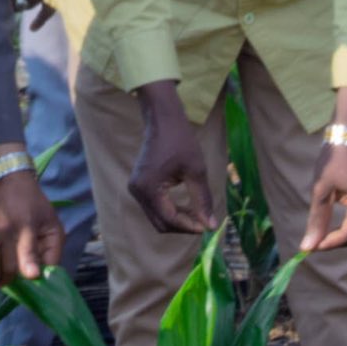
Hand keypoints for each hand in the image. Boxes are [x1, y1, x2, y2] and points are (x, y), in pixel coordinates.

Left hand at [0, 163, 64, 280]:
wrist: (5, 178)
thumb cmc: (19, 199)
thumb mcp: (24, 225)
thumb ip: (28, 250)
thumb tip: (33, 277)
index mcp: (55, 239)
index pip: (49, 269)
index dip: (34, 278)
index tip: (14, 283)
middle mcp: (46, 244)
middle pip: (35, 268)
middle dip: (18, 273)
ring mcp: (33, 242)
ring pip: (22, 264)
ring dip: (9, 267)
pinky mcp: (19, 240)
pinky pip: (13, 256)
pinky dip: (4, 259)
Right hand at [128, 81, 215, 234]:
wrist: (163, 119)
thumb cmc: (181, 140)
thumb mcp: (196, 171)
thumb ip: (202, 200)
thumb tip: (211, 226)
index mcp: (149, 188)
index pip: (169, 219)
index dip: (189, 226)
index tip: (208, 226)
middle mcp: (137, 191)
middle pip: (160, 223)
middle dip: (183, 225)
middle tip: (204, 220)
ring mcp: (136, 189)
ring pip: (157, 217)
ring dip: (177, 219)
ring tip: (197, 213)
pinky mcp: (139, 185)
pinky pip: (155, 207)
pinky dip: (170, 210)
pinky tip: (186, 205)